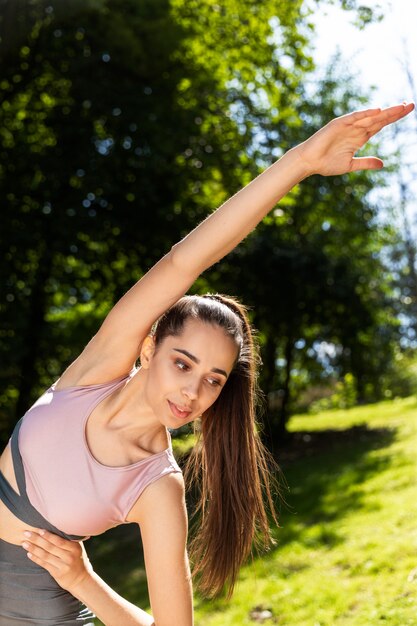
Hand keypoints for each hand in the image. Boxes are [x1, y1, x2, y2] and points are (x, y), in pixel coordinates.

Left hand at [22, 529, 92, 591]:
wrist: (81, 580)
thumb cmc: (77, 559)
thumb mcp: (77, 549)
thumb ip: (69, 540)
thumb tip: (55, 527)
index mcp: (75, 548)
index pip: (59, 541)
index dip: (48, 535)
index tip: (38, 530)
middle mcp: (69, 557)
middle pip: (50, 547)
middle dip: (37, 539)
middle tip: (26, 533)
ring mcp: (63, 566)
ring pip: (45, 556)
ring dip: (33, 549)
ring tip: (24, 543)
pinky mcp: (57, 574)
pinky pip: (44, 564)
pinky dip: (36, 558)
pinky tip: (29, 554)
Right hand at [296, 102, 414, 176]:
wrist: (309, 162)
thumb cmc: (326, 163)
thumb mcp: (350, 165)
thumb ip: (366, 163)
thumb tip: (382, 164)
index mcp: (360, 137)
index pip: (381, 125)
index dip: (394, 118)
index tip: (408, 111)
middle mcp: (356, 129)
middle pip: (379, 118)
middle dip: (395, 112)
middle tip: (411, 105)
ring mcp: (348, 125)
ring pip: (370, 117)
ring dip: (385, 112)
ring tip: (400, 107)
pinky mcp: (338, 124)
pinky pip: (354, 118)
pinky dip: (365, 114)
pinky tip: (377, 110)